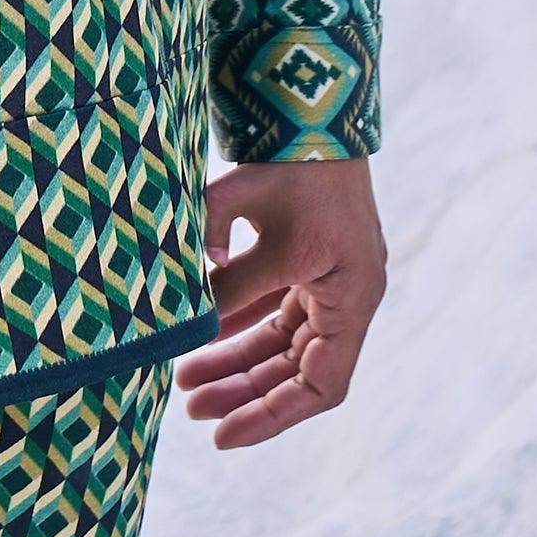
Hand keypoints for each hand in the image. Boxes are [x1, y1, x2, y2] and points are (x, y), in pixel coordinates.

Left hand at [174, 156, 386, 449]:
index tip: (224, 434)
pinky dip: (237, 328)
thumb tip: (187, 327)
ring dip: (235, 362)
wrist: (310, 101)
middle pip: (297, 370)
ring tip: (183, 382)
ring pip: (281, 344)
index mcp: (353, 296)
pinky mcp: (306, 261)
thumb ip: (223, 278)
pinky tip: (198, 341)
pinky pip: (273, 313)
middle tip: (188, 406)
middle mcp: (348, 295)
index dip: (273, 416)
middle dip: (244, 392)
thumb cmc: (290, 159)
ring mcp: (328, 278)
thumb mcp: (252, 222)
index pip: (321, 385)